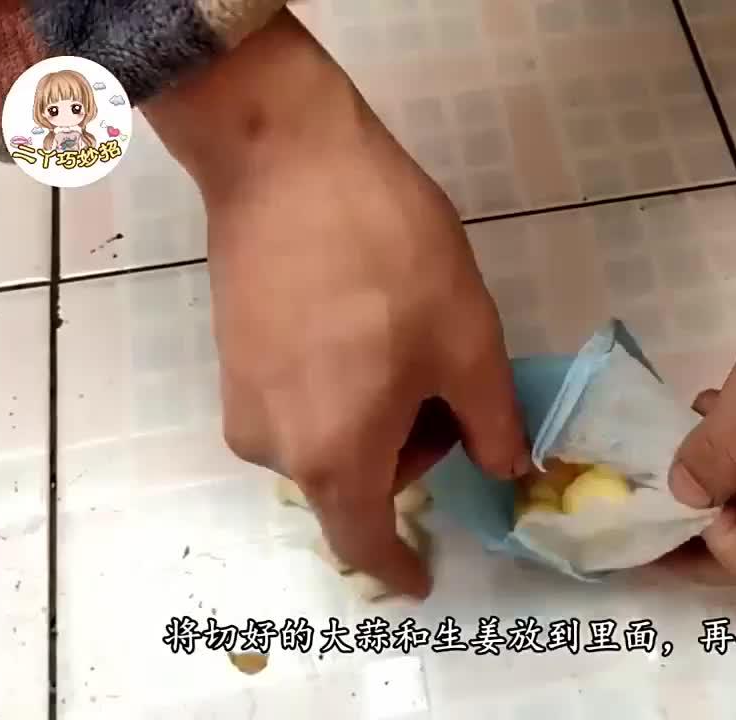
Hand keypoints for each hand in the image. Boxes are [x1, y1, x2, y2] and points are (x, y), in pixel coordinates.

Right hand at [145, 11, 528, 597]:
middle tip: (449, 381)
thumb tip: (504, 470)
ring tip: (405, 335)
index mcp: (333, 455)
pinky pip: (300, 402)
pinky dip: (343, 388)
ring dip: (379, 415)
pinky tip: (364, 321)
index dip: (397, 565)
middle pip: (354, 481)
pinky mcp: (230, 357)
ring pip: (328, 439)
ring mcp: (242, 399)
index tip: (421, 577)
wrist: (285, 158)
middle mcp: (273, 445)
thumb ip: (492, 424)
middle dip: (412, 452)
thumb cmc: (388, 256)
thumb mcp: (467, 341)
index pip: (364, 542)